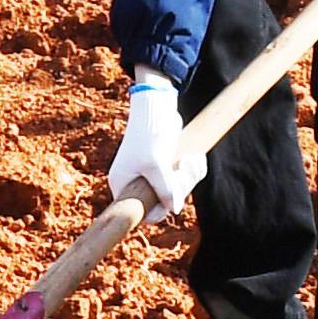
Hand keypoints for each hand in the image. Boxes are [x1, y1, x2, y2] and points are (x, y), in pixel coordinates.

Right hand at [105, 73, 193, 218]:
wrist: (157, 105)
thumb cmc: (149, 133)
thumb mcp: (156, 164)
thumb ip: (165, 189)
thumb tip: (174, 210)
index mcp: (123, 183)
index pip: (139, 213)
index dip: (158, 211)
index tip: (169, 200)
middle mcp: (135, 181)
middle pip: (163, 202)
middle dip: (180, 186)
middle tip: (184, 165)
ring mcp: (152, 174)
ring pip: (178, 191)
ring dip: (190, 177)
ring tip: (191, 157)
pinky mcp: (167, 166)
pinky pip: (184, 179)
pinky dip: (193, 170)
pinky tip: (195, 156)